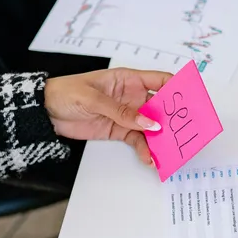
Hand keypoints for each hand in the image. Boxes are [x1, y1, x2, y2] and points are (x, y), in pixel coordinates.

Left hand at [43, 68, 172, 166]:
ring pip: (152, 127)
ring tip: (169, 152)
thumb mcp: (94, 98)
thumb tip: (149, 123)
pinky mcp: (120, 131)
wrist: (46, 112)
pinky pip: (139, 140)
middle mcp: (133, 96)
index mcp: (129, 79)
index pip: (161, 80)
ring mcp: (128, 115)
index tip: (191, 101)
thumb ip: (122, 111)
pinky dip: (146, 150)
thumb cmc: (66, 93)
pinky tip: (150, 158)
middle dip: (174, 119)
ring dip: (161, 138)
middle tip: (185, 132)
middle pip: (161, 106)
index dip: (178, 88)